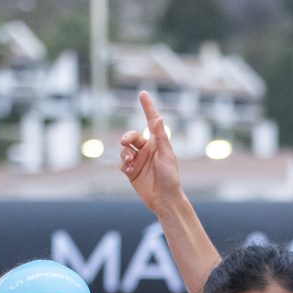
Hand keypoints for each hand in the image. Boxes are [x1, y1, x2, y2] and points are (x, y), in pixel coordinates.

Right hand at [118, 90, 182, 213]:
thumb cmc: (170, 177)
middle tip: (126, 142)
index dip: (147, 107)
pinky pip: (122, 163)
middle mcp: (147, 149)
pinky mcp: (131, 172)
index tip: (143, 94)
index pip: (151, 121)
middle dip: (126, 137)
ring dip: (125, 153)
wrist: (164, 199)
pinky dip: (124, 165)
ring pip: (124, 150)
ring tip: (130, 162)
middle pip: (131, 136)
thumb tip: (159, 117)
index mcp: (157, 143)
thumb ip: (161, 136)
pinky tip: (130, 171)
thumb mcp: (166, 155)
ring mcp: (138, 160)